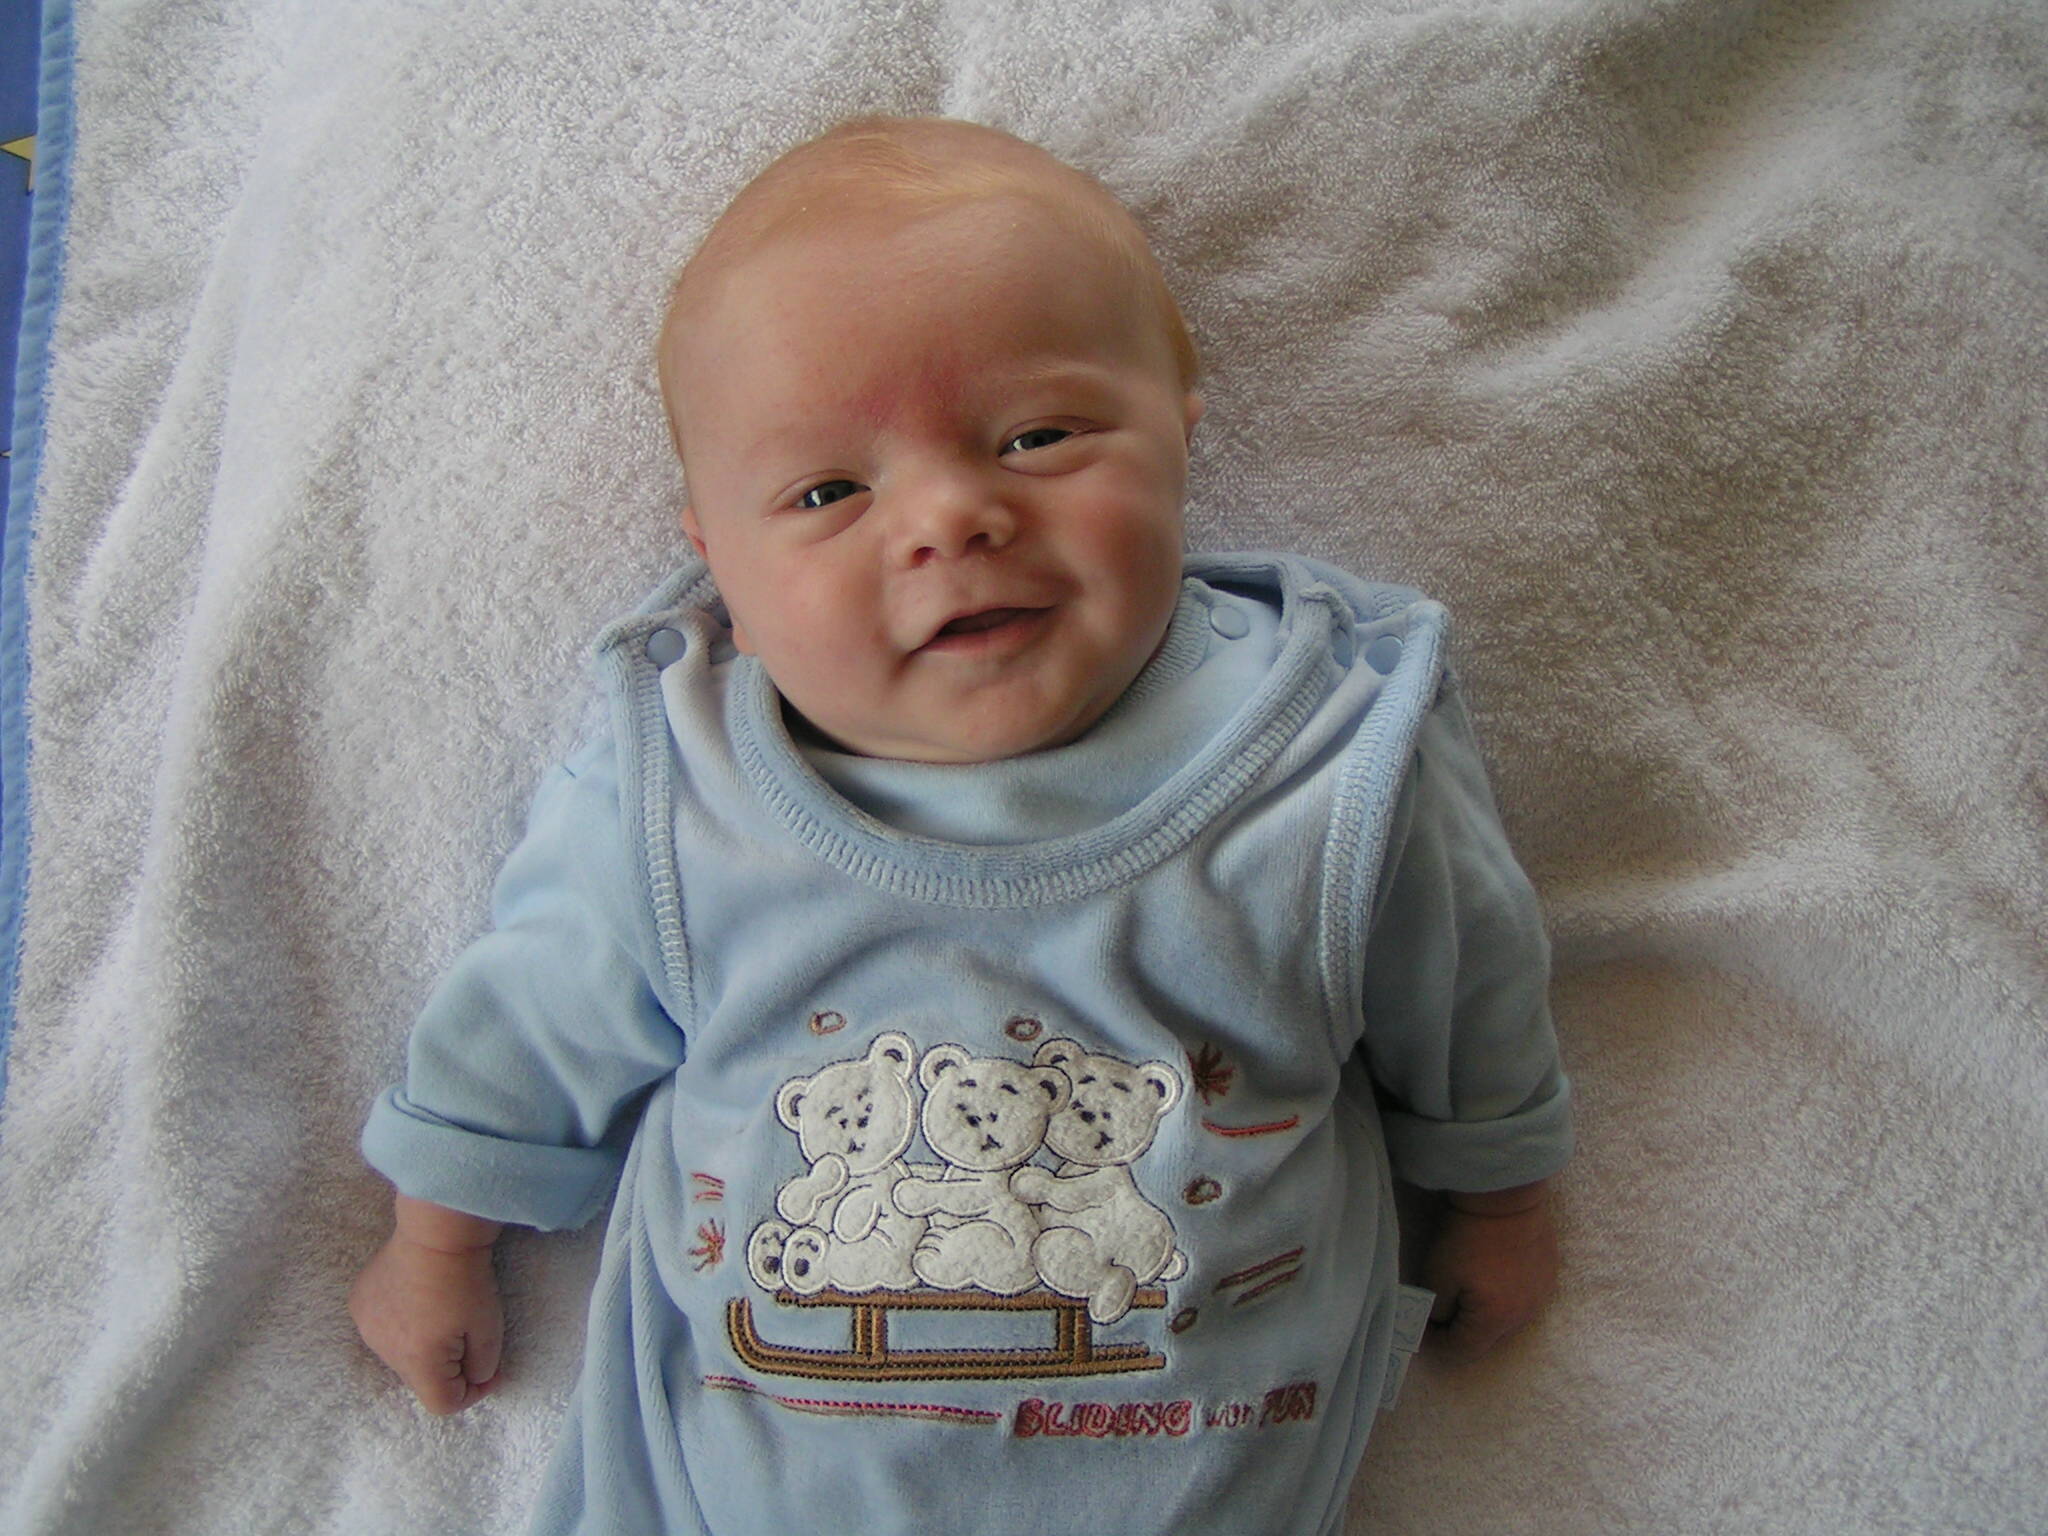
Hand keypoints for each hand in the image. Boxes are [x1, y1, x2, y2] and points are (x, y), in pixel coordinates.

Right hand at [349, 1199, 505, 1414]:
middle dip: (449, 1367)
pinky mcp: (359, 1305)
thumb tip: (476, 1379)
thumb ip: (482, 1367)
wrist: (436, 1231)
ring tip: (441, 1311)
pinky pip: (383, 1330)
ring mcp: (366, 1327)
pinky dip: (401, 1324)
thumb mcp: (489, 1329)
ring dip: (422, 1346)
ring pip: (400, 1356)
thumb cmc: (467, 1279)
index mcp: (417, 1362)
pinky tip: (416, 1298)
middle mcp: (384, 1351)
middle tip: (468, 1332)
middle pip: (421, 1380)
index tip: (490, 1369)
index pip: (442, 1405)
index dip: (472, 1393)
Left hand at [1421, 1181, 1557, 1361]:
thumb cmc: (1467, 1236)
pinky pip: (1523, 1298)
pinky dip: (1504, 1295)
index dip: (1436, 1344)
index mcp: (1495, 1320)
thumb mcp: (1438, 1276)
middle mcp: (1524, 1316)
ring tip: (1466, 1289)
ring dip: (1484, 1313)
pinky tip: (1491, 1274)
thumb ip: (1436, 1309)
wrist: (1506, 1195)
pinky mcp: (1549, 1275)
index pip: (1462, 1351)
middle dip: (1460, 1330)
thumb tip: (1438, 1323)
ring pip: (1507, 1320)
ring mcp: (1541, 1295)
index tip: (1420, 1327)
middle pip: (1487, 1339)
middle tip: (1439, 1309)